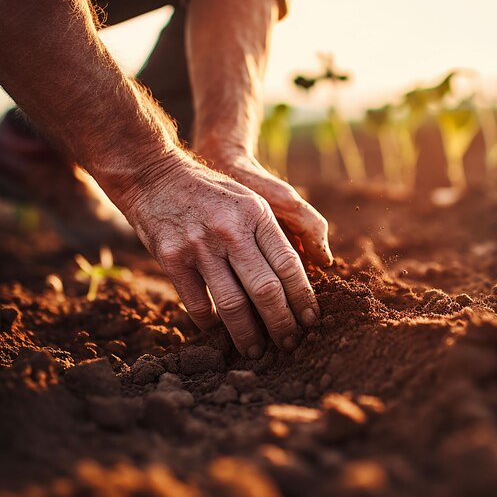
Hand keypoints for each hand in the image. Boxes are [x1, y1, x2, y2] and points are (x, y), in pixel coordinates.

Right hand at [120, 152, 320, 357]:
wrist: (154, 176)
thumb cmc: (210, 192)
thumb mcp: (248, 199)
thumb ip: (270, 234)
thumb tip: (294, 279)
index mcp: (257, 214)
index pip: (289, 265)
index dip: (303, 298)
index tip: (310, 320)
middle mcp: (231, 230)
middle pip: (266, 290)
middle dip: (282, 324)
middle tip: (290, 344)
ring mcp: (200, 245)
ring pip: (233, 304)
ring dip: (248, 335)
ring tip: (258, 351)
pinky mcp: (172, 259)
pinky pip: (198, 304)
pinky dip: (211, 324)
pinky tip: (220, 332)